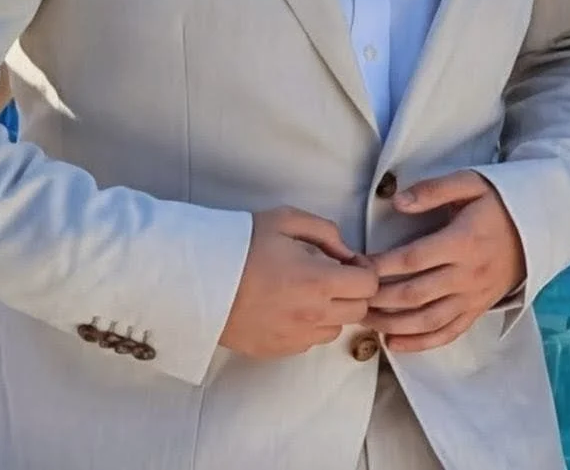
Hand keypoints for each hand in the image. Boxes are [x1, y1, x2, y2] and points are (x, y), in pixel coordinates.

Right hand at [219, 207, 377, 359]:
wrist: (200, 279)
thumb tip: (345, 252)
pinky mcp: (279, 350)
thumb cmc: (243, 244)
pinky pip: (310, 341)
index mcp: (319, 281)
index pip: (369, 286)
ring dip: (332, 311)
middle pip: (359, 311)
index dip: (365, 271)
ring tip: (307, 291)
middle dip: (352, 291)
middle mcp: (314, 315)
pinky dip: (309, 325)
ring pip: (335, 329)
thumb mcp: (285, 220)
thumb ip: (325, 231)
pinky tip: (288, 306)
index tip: (349, 262)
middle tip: (331, 274)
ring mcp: (297, 337)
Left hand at [366, 171, 524, 354]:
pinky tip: (394, 344)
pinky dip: (420, 343)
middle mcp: (468, 275)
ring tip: (365, 321)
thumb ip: (433, 191)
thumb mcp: (470, 183)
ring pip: (428, 320)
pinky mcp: (477, 310)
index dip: (382, 266)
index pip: (414, 259)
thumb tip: (397, 202)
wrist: (539, 228)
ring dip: (393, 324)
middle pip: (416, 294)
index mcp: (463, 242)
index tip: (358, 266)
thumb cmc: (498, 203)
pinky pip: (448, 332)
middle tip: (353, 297)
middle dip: (380, 299)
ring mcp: (473, 297)